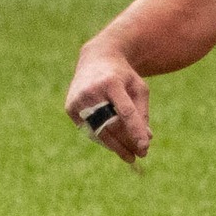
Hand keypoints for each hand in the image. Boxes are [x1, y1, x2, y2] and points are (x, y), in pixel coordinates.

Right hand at [65, 44, 151, 164]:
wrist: (96, 59)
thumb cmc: (122, 76)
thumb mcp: (138, 87)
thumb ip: (142, 112)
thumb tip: (145, 139)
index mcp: (112, 83)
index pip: (125, 112)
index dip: (135, 130)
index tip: (145, 147)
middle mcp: (92, 91)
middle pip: (110, 125)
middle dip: (126, 143)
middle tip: (140, 155)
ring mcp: (78, 100)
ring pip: (98, 131)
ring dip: (115, 146)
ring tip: (130, 156)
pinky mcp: (70, 107)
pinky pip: (89, 130)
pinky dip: (103, 139)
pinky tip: (115, 145)